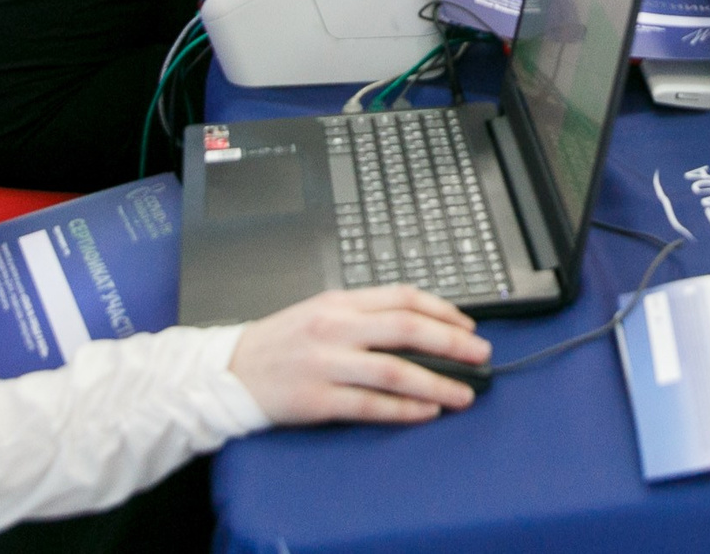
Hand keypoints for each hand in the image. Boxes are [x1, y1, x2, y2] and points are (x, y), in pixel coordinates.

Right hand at [229, 286, 488, 425]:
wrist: (229, 371)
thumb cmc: (281, 342)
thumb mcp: (321, 312)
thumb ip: (364, 315)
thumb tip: (419, 326)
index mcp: (340, 302)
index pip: (402, 297)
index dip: (442, 311)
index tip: (468, 326)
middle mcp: (335, 328)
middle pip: (406, 329)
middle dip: (451, 343)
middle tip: (480, 356)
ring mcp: (326, 364)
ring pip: (393, 370)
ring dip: (436, 382)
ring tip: (464, 393)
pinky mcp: (317, 400)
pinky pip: (370, 405)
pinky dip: (403, 409)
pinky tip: (426, 412)